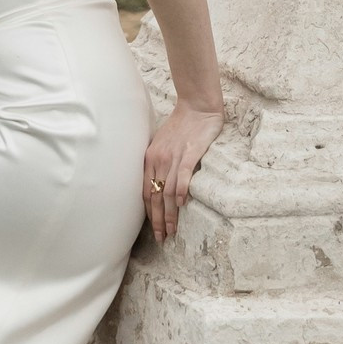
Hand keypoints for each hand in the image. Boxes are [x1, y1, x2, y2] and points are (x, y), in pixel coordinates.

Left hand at [142, 100, 221, 245]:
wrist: (197, 106)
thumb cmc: (181, 125)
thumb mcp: (162, 144)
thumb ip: (159, 162)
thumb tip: (159, 184)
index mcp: (151, 158)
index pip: (145, 191)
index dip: (148, 213)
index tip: (154, 229)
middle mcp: (159, 159)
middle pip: (155, 195)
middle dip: (157, 220)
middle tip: (162, 237)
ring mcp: (174, 156)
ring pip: (167, 190)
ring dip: (169, 213)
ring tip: (172, 230)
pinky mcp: (190, 152)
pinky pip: (183, 174)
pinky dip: (181, 190)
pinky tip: (181, 204)